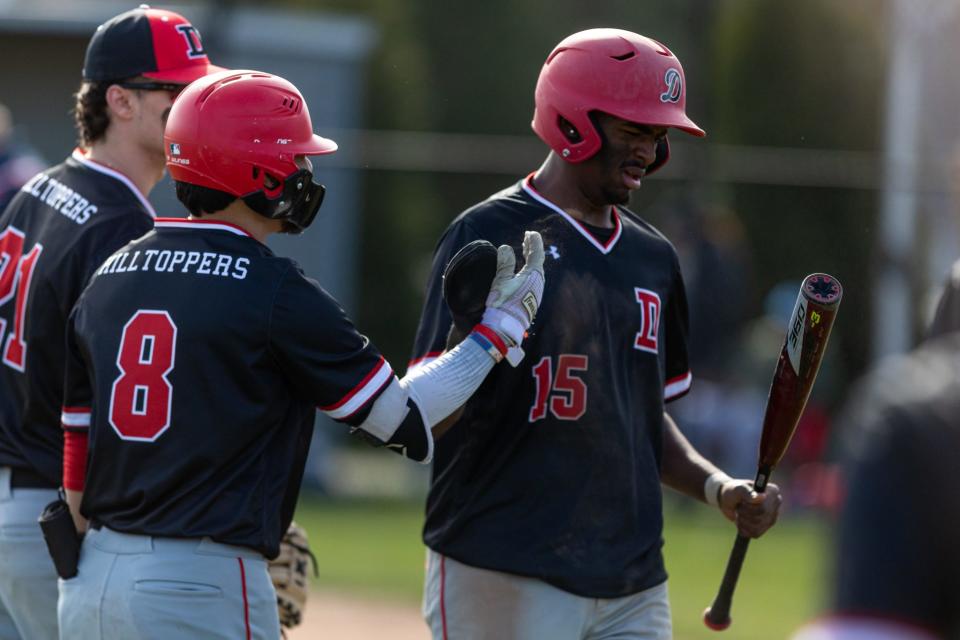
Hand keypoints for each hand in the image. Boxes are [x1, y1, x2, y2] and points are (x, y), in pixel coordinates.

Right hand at [480, 231, 544, 346]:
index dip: (533, 242)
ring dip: (530, 260)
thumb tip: (505, 248)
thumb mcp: (501, 280)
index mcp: (533, 275)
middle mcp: (538, 283)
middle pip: (537, 262)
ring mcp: (536, 293)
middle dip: (532, 249)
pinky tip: (522, 273)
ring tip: (524, 252)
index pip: (536, 253)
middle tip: (527, 239)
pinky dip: (528, 270)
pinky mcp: (531, 300)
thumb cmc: (503, 303)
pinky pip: (533, 280)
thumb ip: (504, 263)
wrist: (505, 328)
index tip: (530, 233)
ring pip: (536, 271)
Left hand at [719, 481, 781, 537]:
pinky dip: (744, 529)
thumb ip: (747, 492)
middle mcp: (776, 504)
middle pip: (760, 519)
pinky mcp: (766, 526)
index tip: (742, 501)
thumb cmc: (733, 491)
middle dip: (744, 514)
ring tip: (740, 513)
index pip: (763, 508)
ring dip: (743, 522)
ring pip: (758, 528)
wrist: (728, 499)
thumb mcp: (737, 490)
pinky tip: (741, 521)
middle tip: (739, 507)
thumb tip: (761, 497)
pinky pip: (756, 534)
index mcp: (773, 491)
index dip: (749, 508)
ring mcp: (772, 516)